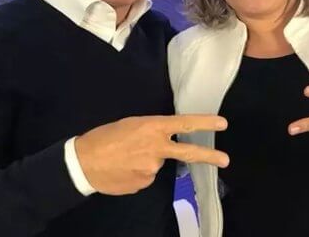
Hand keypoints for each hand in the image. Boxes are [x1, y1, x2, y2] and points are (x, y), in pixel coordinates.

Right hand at [75, 115, 228, 194]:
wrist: (82, 163)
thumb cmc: (104, 137)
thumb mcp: (130, 124)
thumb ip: (150, 132)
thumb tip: (161, 142)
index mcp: (152, 128)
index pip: (184, 124)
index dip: (205, 123)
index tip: (223, 123)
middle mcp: (156, 149)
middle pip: (188, 153)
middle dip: (209, 157)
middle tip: (225, 160)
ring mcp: (151, 169)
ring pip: (157, 164)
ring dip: (147, 161)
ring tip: (126, 158)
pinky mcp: (144, 184)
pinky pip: (146, 176)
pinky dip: (138, 172)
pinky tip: (124, 169)